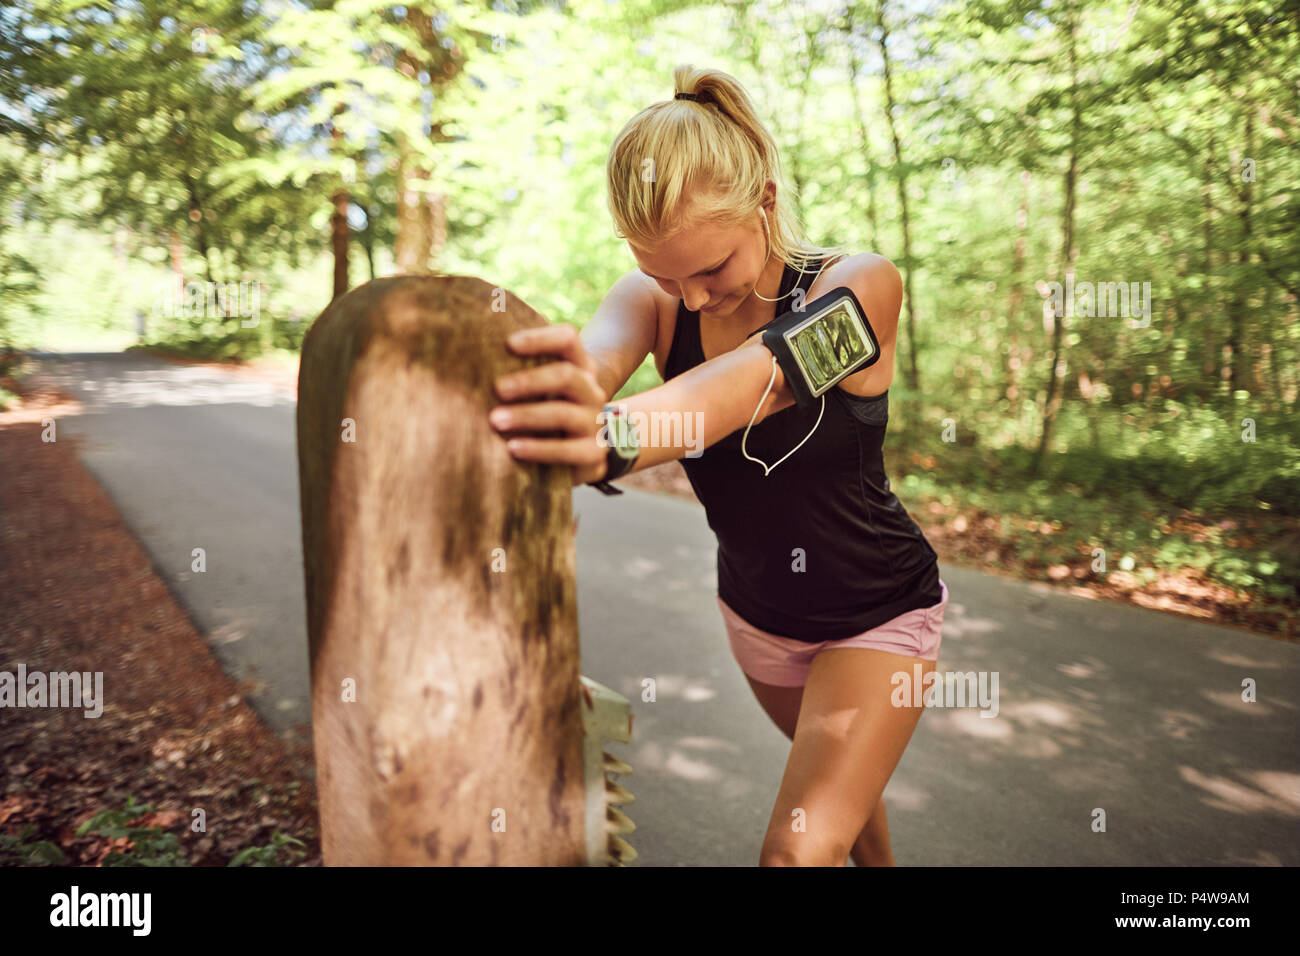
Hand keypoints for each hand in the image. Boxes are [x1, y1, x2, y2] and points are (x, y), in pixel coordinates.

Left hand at [488, 324, 608, 486]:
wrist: (577, 453)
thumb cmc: (542, 411)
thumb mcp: (537, 387)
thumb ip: (515, 370)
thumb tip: (465, 353)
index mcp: (579, 366)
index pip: (568, 340)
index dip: (540, 339)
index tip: (508, 344)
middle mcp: (591, 390)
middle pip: (567, 375)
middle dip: (529, 381)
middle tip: (497, 389)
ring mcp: (594, 422)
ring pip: (564, 413)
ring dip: (527, 415)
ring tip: (495, 420)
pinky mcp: (593, 453)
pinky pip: (569, 451)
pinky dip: (539, 449)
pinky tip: (512, 448)